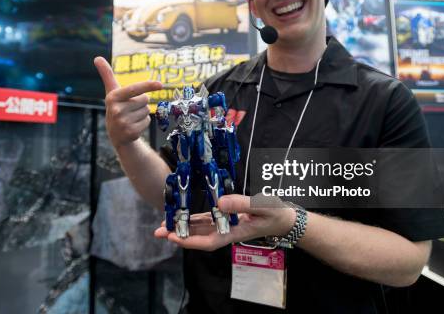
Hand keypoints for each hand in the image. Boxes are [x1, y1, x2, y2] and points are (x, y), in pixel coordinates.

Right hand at [93, 57, 161, 148]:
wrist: (116, 134)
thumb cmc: (116, 107)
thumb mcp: (111, 92)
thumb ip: (107, 75)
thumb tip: (97, 58)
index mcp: (113, 97)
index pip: (134, 88)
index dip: (148, 85)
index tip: (160, 84)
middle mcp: (116, 110)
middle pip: (144, 99)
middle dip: (140, 103)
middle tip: (129, 109)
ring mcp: (123, 122)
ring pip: (147, 110)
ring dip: (142, 113)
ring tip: (131, 117)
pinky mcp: (131, 132)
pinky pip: (148, 121)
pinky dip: (144, 123)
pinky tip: (134, 125)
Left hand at [153, 194, 295, 250]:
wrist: (285, 217)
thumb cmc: (276, 212)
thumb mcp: (262, 206)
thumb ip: (242, 204)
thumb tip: (220, 203)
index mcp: (235, 232)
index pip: (209, 241)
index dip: (189, 240)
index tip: (173, 237)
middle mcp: (227, 232)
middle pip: (199, 237)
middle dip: (179, 235)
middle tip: (158, 231)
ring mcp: (226, 226)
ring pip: (201, 229)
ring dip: (183, 227)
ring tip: (164, 225)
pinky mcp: (226, 219)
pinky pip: (207, 221)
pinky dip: (194, 220)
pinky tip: (183, 217)